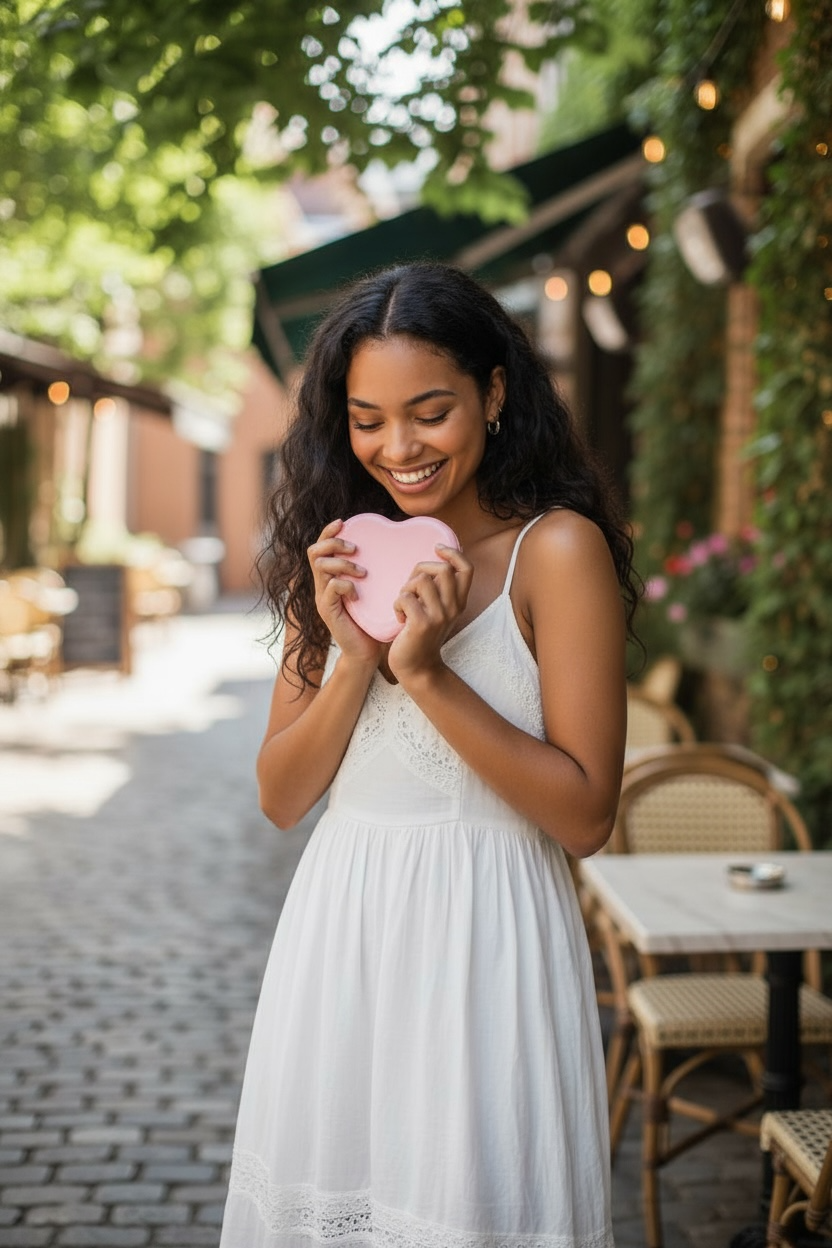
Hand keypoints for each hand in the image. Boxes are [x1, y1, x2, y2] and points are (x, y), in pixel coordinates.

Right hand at [307, 519, 381, 665]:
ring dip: (343, 564)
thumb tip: (390, 546)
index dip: (329, 532)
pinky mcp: (328, 611)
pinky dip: (345, 585)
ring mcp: (323, 598)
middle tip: (355, 550)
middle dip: (334, 544)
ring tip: (362, 573)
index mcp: (330, 578)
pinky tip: (358, 593)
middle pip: (315, 552)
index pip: (321, 547)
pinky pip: (330, 588)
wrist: (366, 652)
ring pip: (321, 567)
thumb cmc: (372, 620)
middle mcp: (322, 585)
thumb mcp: (372, 591)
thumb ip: (372, 572)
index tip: (343, 522)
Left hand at [388, 545, 472, 682]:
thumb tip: (431, 561)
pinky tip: (400, 617)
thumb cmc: (421, 634)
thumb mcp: (437, 611)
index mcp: (459, 602)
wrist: (417, 667)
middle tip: (410, 585)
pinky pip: (405, 597)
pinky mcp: (422, 624)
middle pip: (443, 569)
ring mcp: (439, 616)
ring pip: (421, 581)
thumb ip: (439, 590)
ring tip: (404, 604)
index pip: (467, 569)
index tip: (437, 549)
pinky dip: (397, 604)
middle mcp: (453, 608)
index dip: (453, 553)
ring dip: (406, 588)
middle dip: (420, 569)